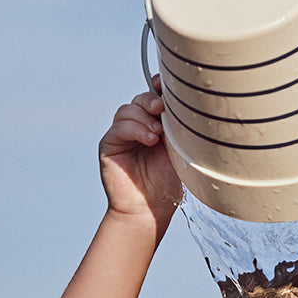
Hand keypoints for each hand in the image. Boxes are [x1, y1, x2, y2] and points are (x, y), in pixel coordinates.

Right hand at [99, 84, 182, 229]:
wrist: (151, 210)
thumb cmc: (167, 184)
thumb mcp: (179, 150)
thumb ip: (178, 128)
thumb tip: (188, 106)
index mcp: (155, 125)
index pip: (152, 97)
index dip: (158, 88)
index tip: (169, 87)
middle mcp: (137, 128)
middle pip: (139, 100)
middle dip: (151, 100)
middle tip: (162, 110)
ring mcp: (122, 136)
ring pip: (127, 110)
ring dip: (143, 117)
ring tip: (157, 134)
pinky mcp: (109, 146)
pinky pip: (119, 127)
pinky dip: (134, 129)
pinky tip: (148, 139)